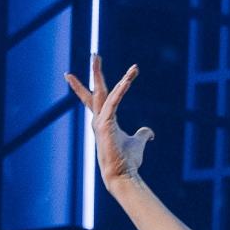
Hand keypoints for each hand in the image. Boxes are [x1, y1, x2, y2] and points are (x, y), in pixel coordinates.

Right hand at [64, 53, 152, 186]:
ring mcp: (100, 121)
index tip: (79, 74)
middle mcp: (99, 119)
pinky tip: (127, 79)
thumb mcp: (138, 142)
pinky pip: (113, 102)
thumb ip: (143, 134)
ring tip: (99, 58)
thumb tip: (150, 132)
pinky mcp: (105, 124)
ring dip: (101, 74)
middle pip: (96, 91)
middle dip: (95, 72)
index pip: (98, 99)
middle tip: (95, 55)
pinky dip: (120, 90)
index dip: (91, 86)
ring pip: (103, 92)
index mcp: (104, 121)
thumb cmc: (127, 161)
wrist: (122, 175)